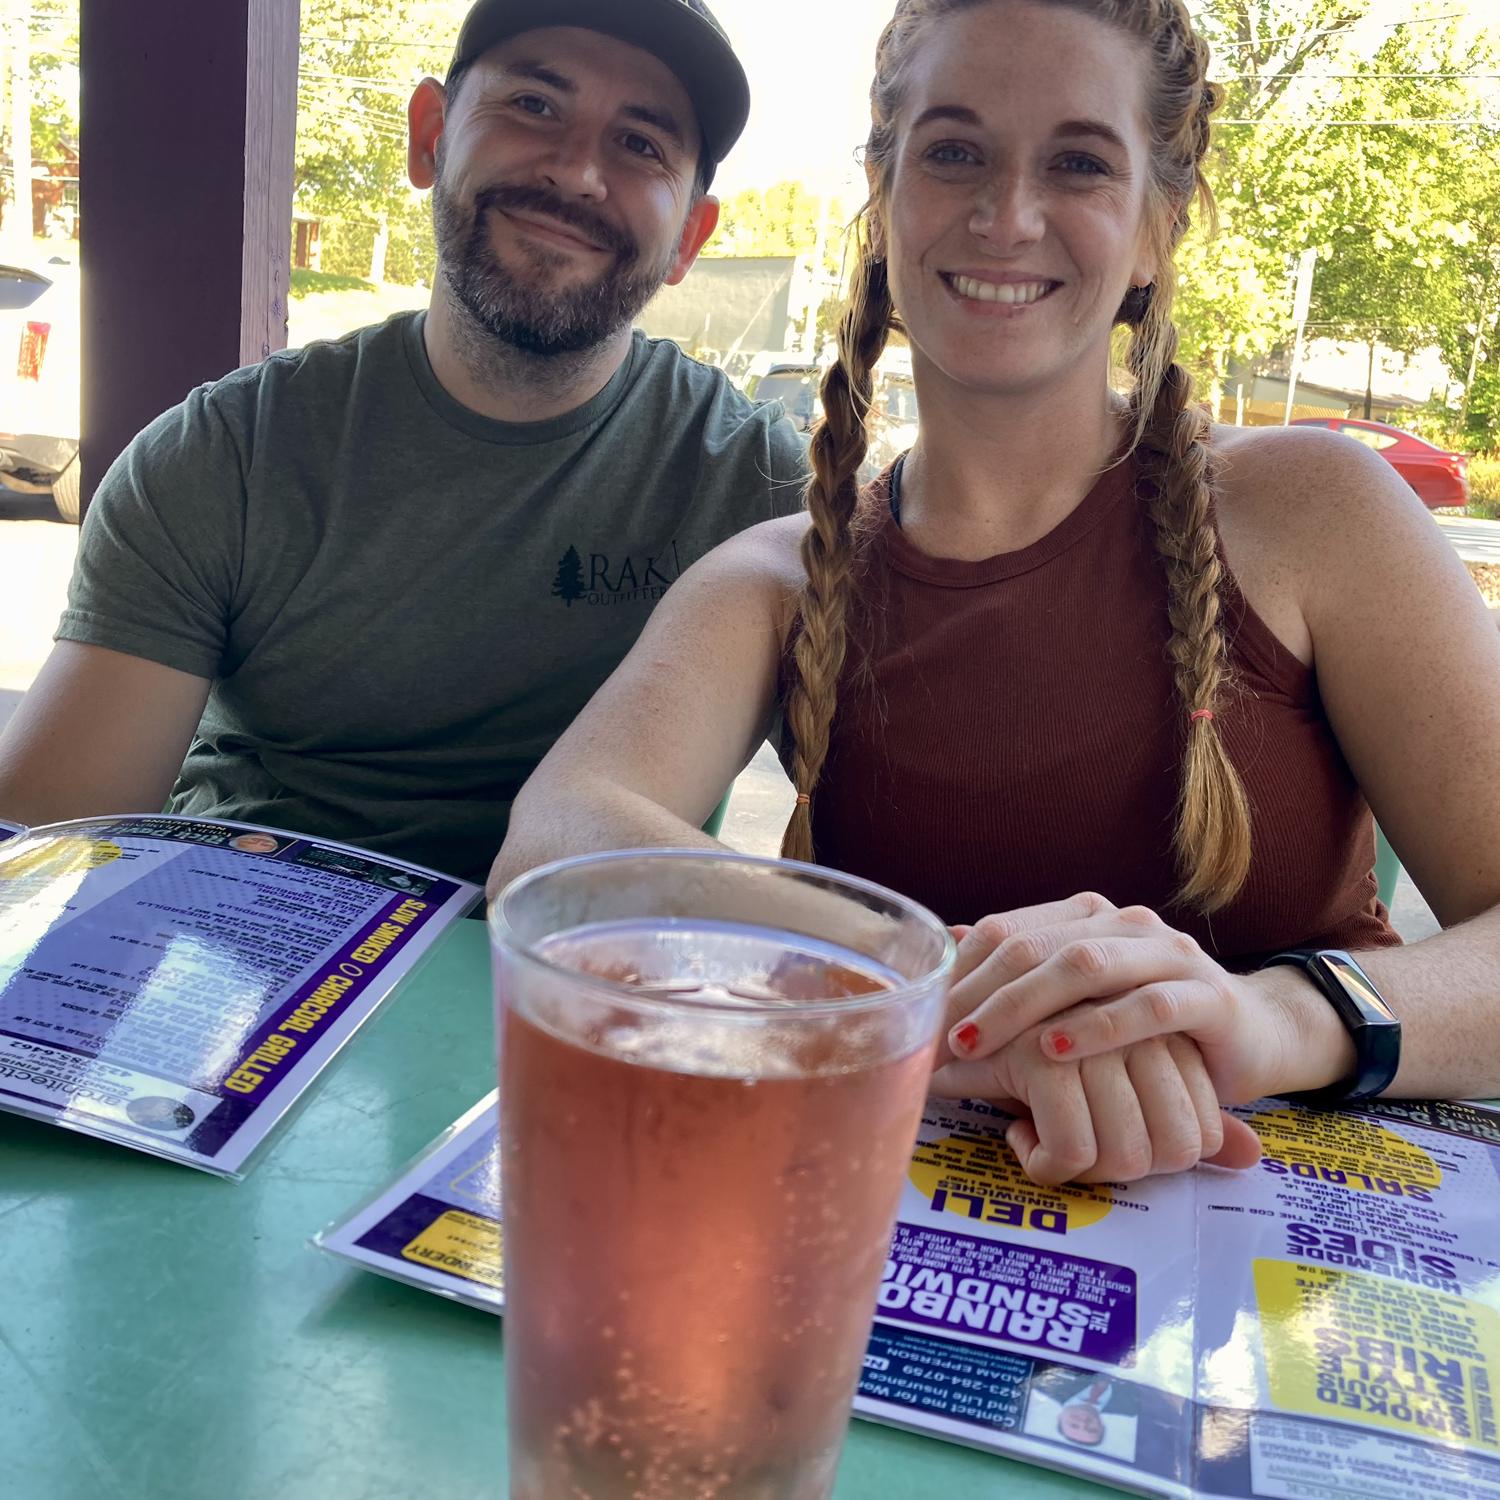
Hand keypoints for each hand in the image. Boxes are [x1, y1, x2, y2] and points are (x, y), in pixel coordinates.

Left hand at [928, 896, 1308, 1183]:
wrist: (1252, 1034)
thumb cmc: (1145, 1024)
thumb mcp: (1075, 1002)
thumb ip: (1020, 978)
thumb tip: (946, 945)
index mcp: (1085, 918)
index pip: (1006, 930)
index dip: (959, 973)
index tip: (921, 1017)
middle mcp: (1123, 924)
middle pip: (1036, 946)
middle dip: (979, 994)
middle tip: (937, 1037)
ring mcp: (1168, 954)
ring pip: (1086, 965)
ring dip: (1024, 1006)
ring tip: (979, 1041)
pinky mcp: (1208, 996)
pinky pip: (1149, 1006)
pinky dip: (1099, 1027)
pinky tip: (1058, 1050)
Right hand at [932, 1013, 1262, 1184]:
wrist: (947, 1031)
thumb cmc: (1038, 1061)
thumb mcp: (1120, 1080)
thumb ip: (1187, 1110)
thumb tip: (1250, 1155)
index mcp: (1157, 1018)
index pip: (1203, 1130)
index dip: (1164, 1157)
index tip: (1110, 1146)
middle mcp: (1132, 1020)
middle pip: (1174, 1149)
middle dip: (1123, 1169)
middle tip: (1076, 1151)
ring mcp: (1091, 1034)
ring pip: (1128, 1156)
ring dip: (1083, 1169)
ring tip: (1047, 1141)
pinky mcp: (1044, 1056)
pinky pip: (1075, 1153)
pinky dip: (1045, 1164)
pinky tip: (1019, 1135)